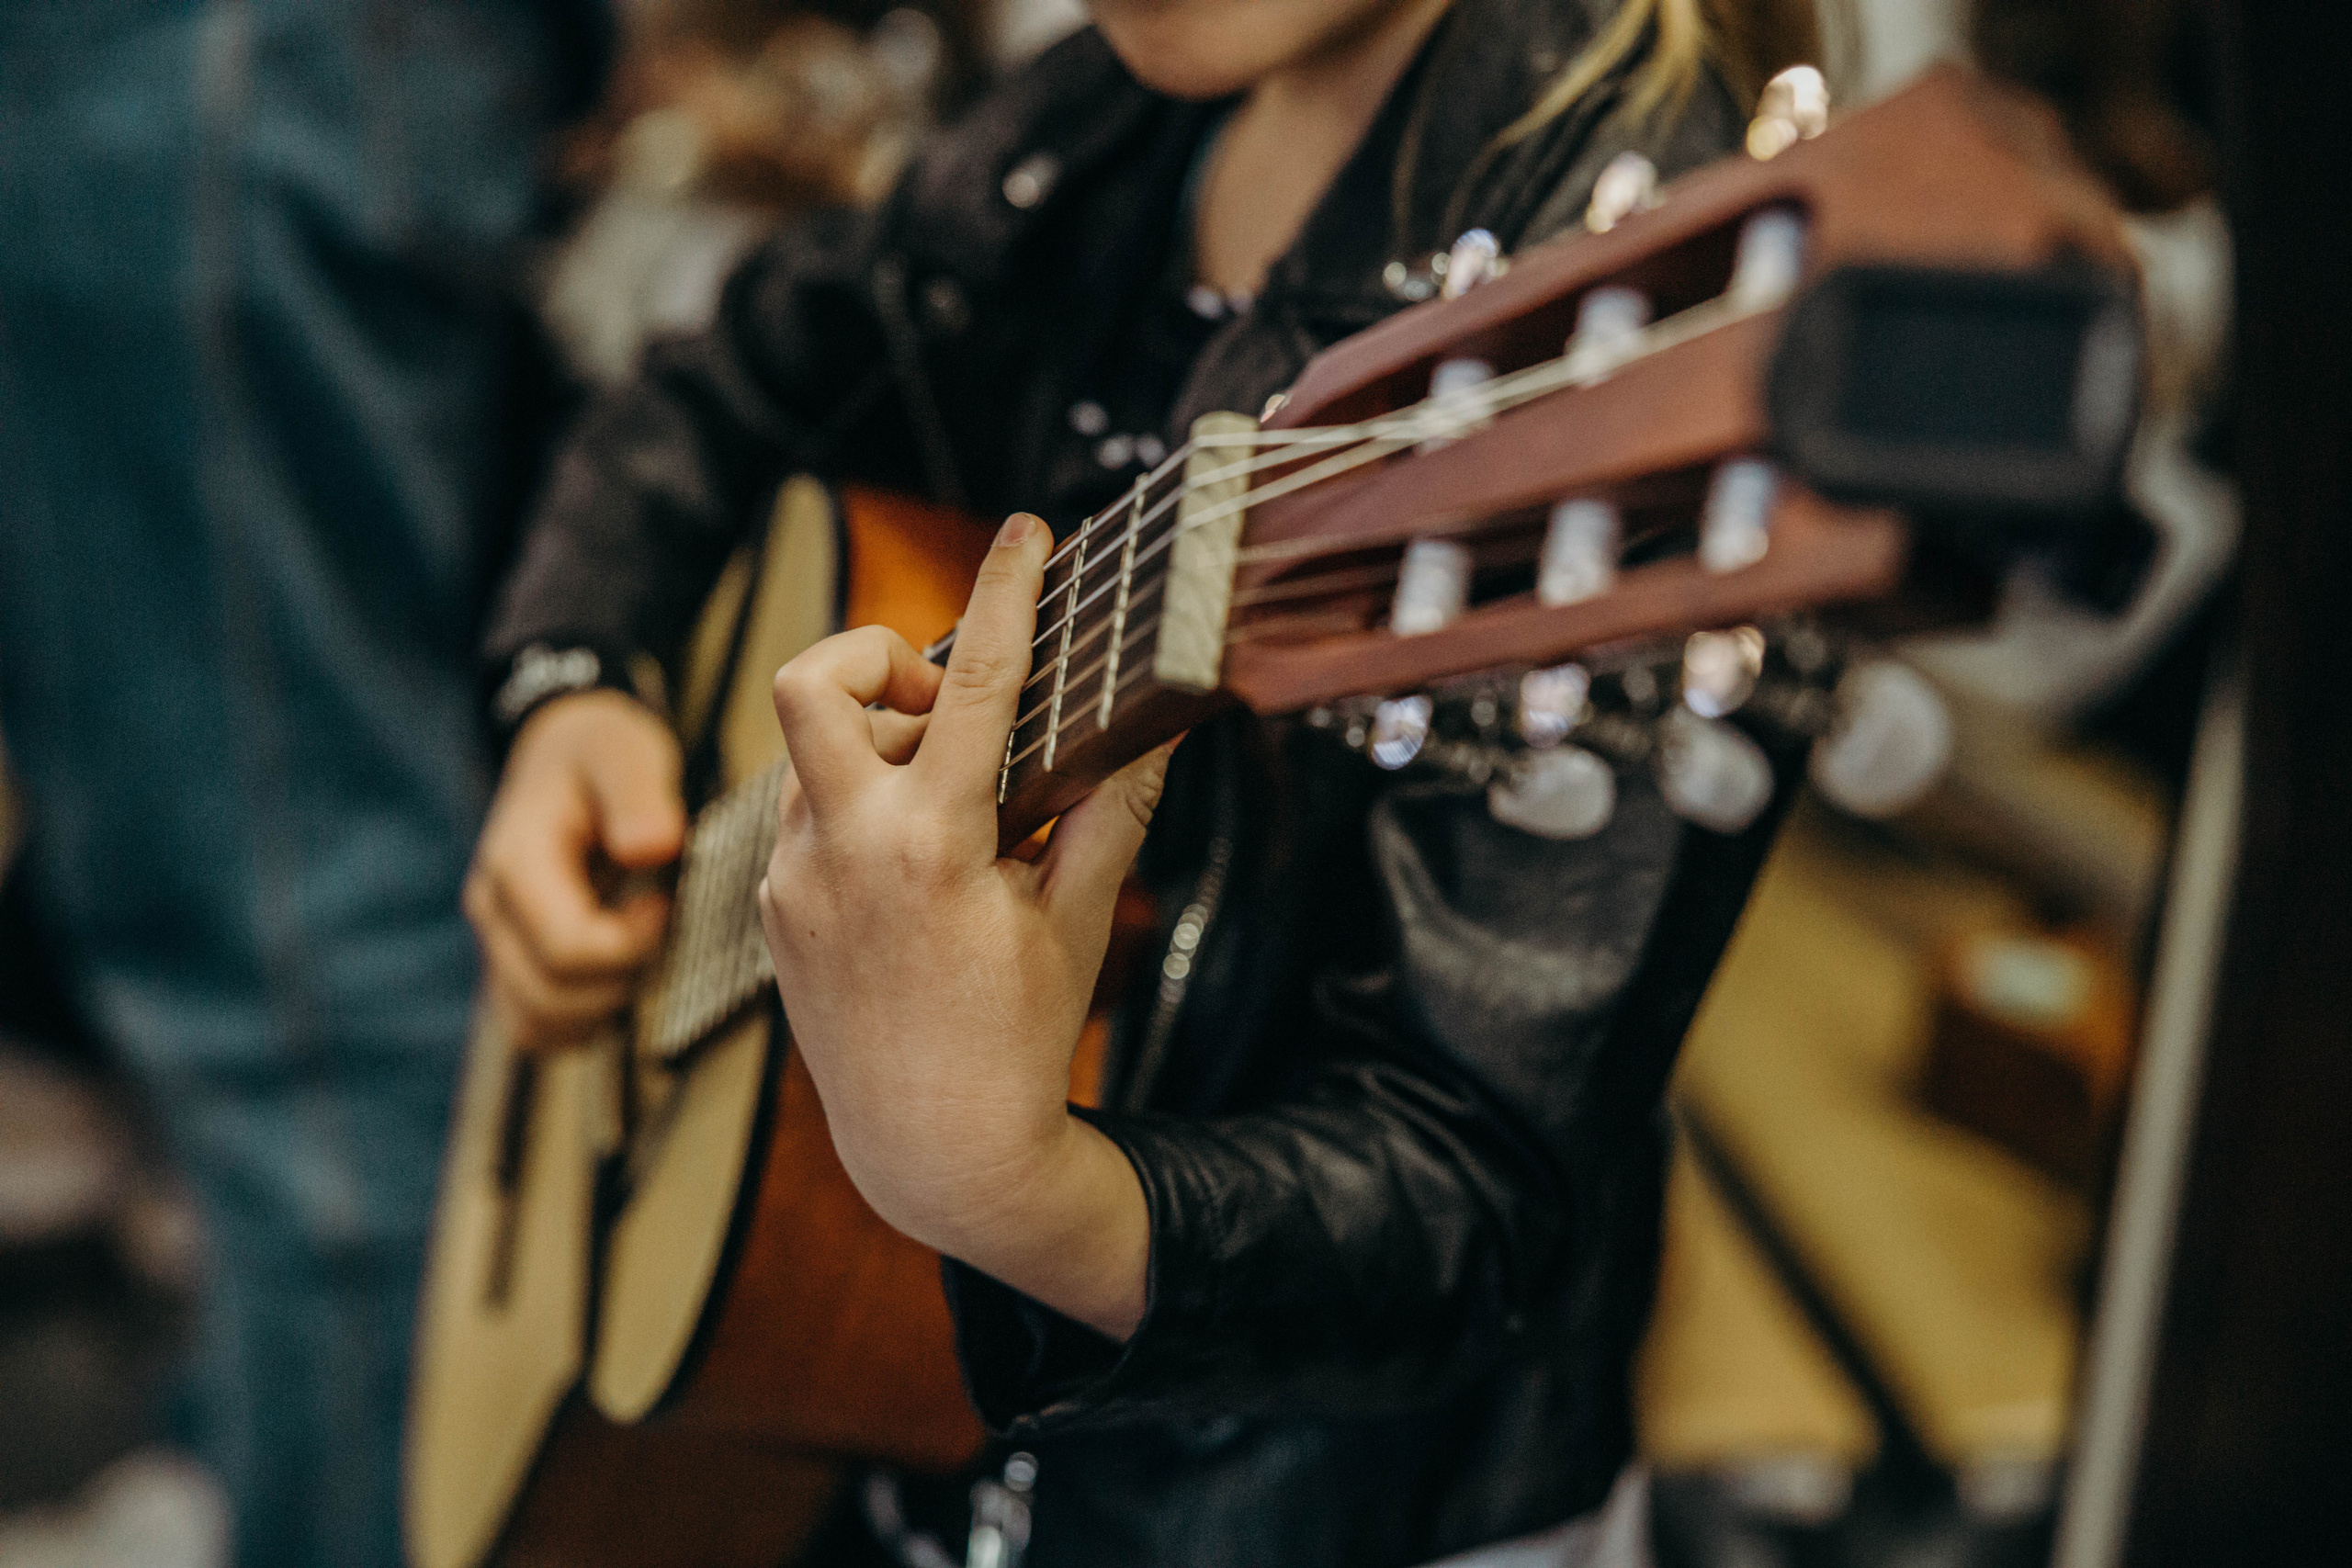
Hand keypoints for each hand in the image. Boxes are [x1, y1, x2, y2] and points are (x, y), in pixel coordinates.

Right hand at [465, 690, 685, 1051]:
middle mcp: (492, 911)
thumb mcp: (625, 751)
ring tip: (638, 951)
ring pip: (536, 1024)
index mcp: (516, 863)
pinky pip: (534, 1027)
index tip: (665, 903)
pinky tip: (619, 974)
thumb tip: (652, 846)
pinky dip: (582, 1020)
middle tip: (659, 928)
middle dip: (621, 978)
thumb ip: (637, 793)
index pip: (566, 948)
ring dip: (601, 1007)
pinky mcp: (511, 963)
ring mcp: (496, 942)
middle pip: (550, 997)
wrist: (564, 754)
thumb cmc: (600, 753)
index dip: (631, 944)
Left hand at [759, 513, 1167, 1339]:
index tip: (1025, 533)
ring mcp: (792, 879)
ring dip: (875, 747)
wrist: (931, 1154)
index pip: (977, 681)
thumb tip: (1164, 727)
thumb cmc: (1017, 1041)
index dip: (1005, 590)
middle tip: (944, 709)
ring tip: (949, 810)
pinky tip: (908, 868)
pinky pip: (802, 815)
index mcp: (933, 845)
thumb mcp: (1076, 919)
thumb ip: (1112, 811)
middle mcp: (844, 850)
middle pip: (815, 680)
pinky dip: (854, 808)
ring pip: (812, 751)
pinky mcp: (770, 907)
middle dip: (877, 658)